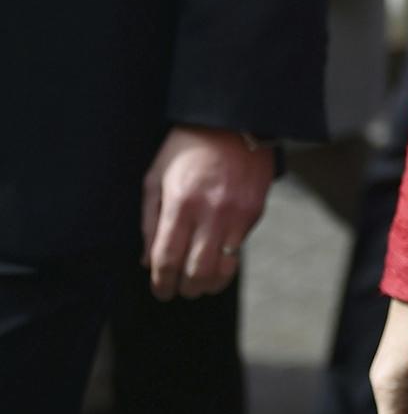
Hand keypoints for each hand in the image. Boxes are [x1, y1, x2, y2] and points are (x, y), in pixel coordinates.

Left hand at [140, 125, 273, 298]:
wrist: (234, 121)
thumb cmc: (187, 147)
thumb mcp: (156, 177)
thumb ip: (149, 220)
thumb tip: (147, 260)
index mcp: (180, 204)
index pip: (167, 259)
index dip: (161, 283)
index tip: (160, 291)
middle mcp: (210, 212)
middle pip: (196, 271)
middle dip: (185, 289)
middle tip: (179, 291)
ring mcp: (236, 213)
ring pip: (224, 267)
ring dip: (209, 284)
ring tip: (200, 285)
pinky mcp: (255, 211)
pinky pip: (239, 247)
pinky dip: (227, 261)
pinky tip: (217, 260)